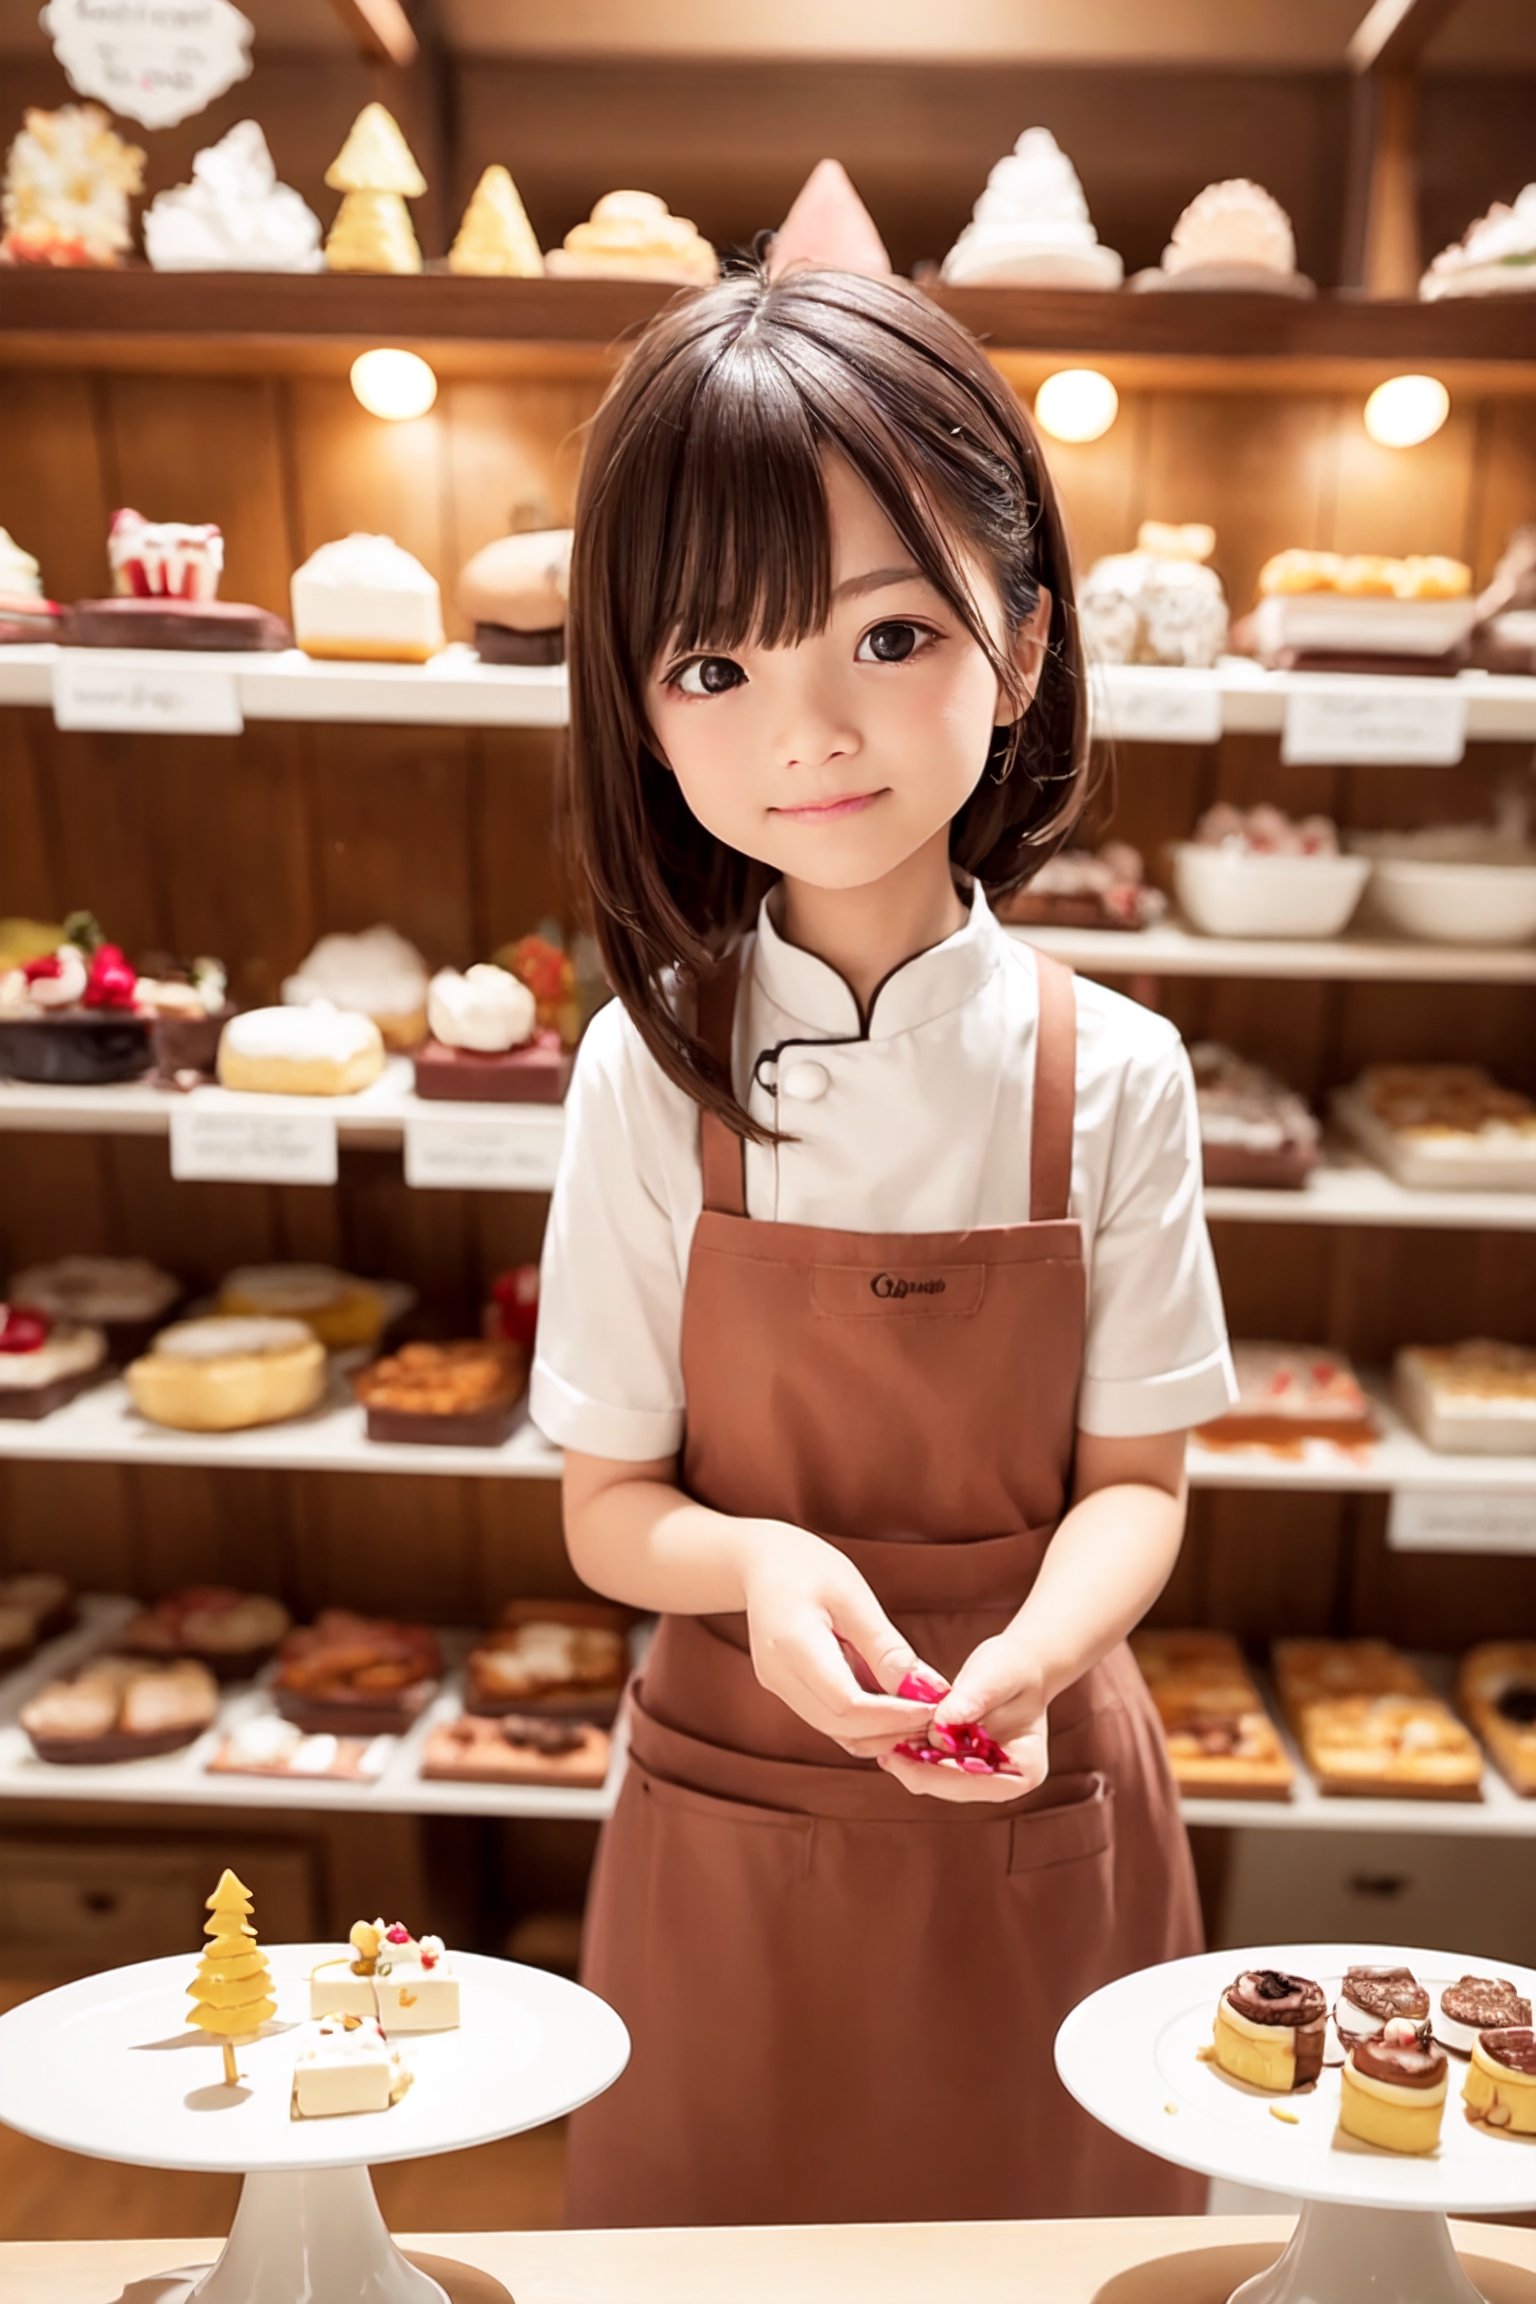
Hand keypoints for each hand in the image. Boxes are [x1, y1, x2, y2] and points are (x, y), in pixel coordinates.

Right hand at [740, 1525, 940, 1759]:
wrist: (761, 1563)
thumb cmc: (808, 1567)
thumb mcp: (853, 1595)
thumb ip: (885, 1646)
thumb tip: (925, 1689)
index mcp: (793, 1644)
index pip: (847, 1704)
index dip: (893, 1715)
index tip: (934, 1709)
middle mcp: (779, 1676)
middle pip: (841, 1726)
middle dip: (892, 1730)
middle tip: (936, 1717)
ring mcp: (779, 1687)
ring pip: (835, 1731)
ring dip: (880, 1732)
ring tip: (921, 1713)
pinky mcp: (787, 1691)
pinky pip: (829, 1720)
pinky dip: (864, 1723)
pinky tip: (894, 1708)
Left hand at [880, 1632, 1048, 1802]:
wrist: (1017, 1663)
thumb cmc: (1013, 1667)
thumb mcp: (996, 1676)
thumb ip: (972, 1700)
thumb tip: (941, 1724)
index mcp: (1022, 1773)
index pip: (970, 1784)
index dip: (931, 1772)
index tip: (897, 1753)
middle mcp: (1003, 1783)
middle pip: (948, 1787)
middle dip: (915, 1768)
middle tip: (882, 1747)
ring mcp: (982, 1776)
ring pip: (935, 1779)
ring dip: (910, 1759)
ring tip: (883, 1738)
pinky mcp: (963, 1764)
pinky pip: (932, 1764)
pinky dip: (914, 1750)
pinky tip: (893, 1733)